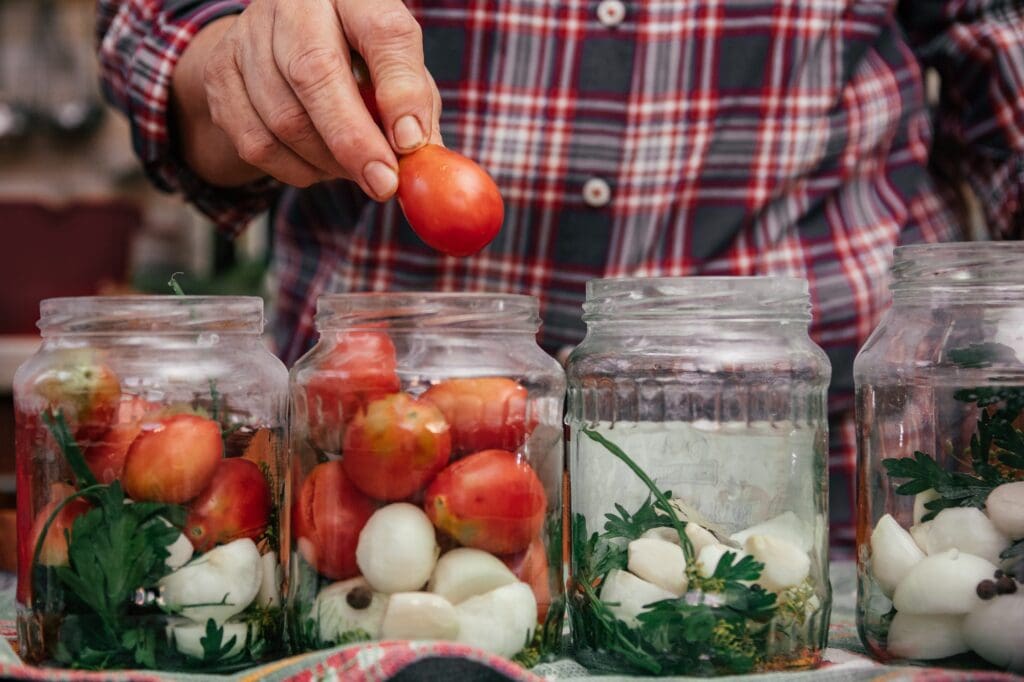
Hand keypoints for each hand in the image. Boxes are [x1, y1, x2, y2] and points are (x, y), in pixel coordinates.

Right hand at [172, 0, 440, 198]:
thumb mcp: (397, 70)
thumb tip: (421, 156)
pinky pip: (257, 142)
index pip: (384, 33)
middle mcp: (296, 2)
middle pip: (316, 72)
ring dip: (327, 162)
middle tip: (382, 184)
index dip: (400, 91)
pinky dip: (295, 169)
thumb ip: (417, 107)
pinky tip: (318, 165)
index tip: (412, 143)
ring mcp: (249, 34)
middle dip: (353, 140)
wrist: (281, 42)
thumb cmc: (360, 59)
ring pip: (284, 117)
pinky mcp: (221, 73)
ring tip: (356, 171)